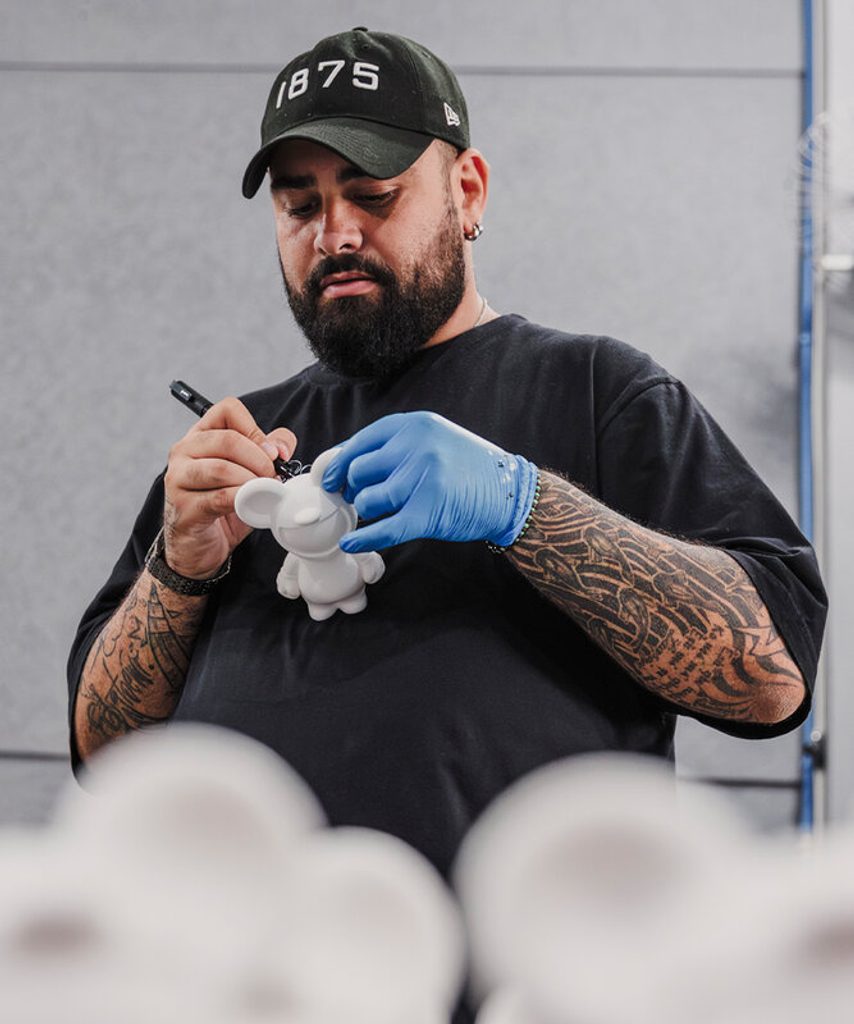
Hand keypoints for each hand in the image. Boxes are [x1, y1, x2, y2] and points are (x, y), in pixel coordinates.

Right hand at [162, 397, 296, 578]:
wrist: (198, 547)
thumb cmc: (223, 506)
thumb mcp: (249, 474)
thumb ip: (266, 452)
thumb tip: (280, 446)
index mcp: (201, 436)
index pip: (227, 410)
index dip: (255, 429)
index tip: (272, 452)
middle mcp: (184, 451)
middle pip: (227, 439)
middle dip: (259, 459)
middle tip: (271, 477)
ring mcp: (178, 478)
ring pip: (222, 468)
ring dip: (251, 481)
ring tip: (263, 491)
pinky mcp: (183, 506)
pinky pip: (219, 497)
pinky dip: (242, 500)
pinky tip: (250, 505)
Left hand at [321, 412, 536, 552]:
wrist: (511, 494)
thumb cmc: (467, 469)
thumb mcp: (433, 440)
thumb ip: (394, 446)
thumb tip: (342, 461)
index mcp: (415, 425)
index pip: (360, 442)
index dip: (339, 464)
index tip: (328, 479)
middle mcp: (417, 446)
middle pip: (359, 471)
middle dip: (351, 489)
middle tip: (356, 499)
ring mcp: (423, 478)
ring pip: (369, 499)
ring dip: (367, 511)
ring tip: (378, 512)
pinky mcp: (429, 511)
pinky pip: (384, 528)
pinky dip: (364, 538)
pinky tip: (351, 543)